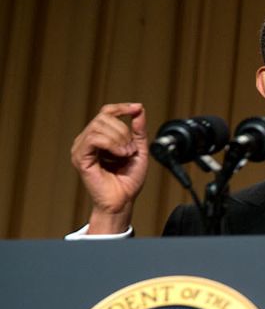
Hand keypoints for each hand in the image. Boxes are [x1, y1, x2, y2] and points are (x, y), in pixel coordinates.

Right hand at [70, 102, 149, 233]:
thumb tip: (139, 110)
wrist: (123, 200)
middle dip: (123, 130)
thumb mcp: (139, 150)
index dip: (121, 108)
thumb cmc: (128, 180)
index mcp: (99, 138)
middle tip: (131, 149)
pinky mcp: (80, 157)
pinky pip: (94, 138)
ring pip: (99, 126)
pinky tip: (120, 154)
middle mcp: (87, 140)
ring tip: (127, 154)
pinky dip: (111, 144)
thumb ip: (138, 131)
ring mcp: (81, 148)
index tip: (137, 108)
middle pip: (104, 118)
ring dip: (119, 138)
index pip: (106, 113)